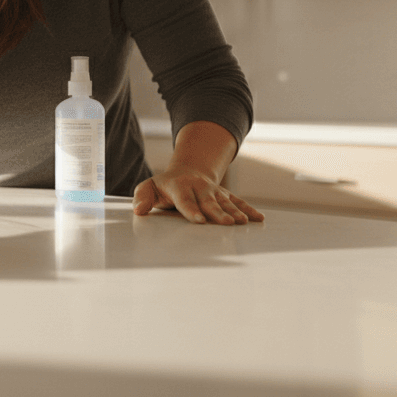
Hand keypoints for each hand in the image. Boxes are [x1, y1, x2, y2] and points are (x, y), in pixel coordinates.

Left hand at [133, 166, 263, 224]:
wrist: (186, 172)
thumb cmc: (164, 186)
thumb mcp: (148, 188)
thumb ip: (142, 198)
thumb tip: (138, 210)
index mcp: (180, 187)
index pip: (185, 200)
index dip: (192, 210)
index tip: (199, 220)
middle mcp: (199, 188)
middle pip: (209, 202)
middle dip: (217, 213)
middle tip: (225, 223)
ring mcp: (214, 191)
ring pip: (225, 202)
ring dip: (235, 212)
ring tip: (243, 222)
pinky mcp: (225, 195)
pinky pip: (238, 202)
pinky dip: (249, 209)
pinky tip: (259, 219)